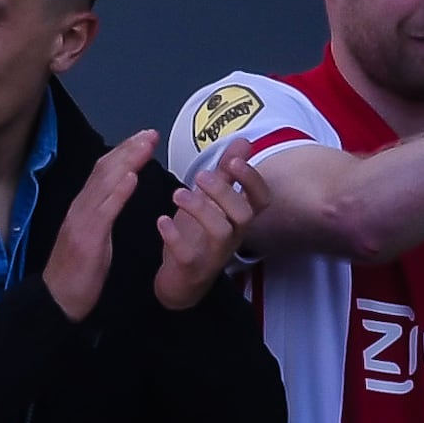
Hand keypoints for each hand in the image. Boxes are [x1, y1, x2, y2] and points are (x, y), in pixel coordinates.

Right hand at [40, 130, 157, 322]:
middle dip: (128, 149)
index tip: (143, 139)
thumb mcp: (92, 239)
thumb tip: (118, 194)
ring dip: (126, 162)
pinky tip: (131, 178)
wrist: (58, 300)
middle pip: (104, 170)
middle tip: (150, 133)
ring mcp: (82, 221)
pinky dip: (118, 192)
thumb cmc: (78, 274)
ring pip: (104, 184)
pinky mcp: (87, 237)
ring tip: (145, 145)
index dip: (123, 153)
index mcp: (84, 208)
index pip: (103, 172)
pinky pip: (105, 211)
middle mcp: (80, 207)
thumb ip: (102, 215)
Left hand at [154, 156, 246, 311]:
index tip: (235, 160)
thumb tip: (244, 141)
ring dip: (201, 209)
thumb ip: (226, 172)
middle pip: (244, 214)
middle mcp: (232, 236)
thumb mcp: (211, 200)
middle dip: (224, 192)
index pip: (261, 199)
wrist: (180, 281)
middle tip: (199, 175)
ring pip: (220, 232)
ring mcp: (213, 254)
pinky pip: (189, 255)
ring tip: (177, 194)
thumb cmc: (198, 235)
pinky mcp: (191, 269)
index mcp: (237, 217)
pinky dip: (175, 236)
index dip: (252, 180)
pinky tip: (162, 221)